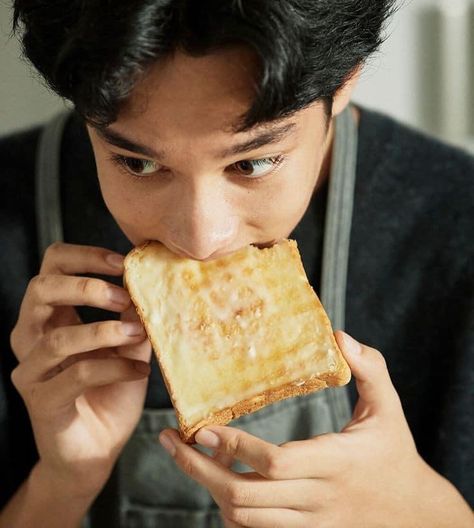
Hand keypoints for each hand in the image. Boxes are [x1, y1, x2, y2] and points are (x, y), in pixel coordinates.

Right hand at [10, 242, 150, 497]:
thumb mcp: (129, 345)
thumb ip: (134, 316)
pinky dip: (115, 369)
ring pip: (58, 338)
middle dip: (87, 286)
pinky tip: (140, 372)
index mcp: (53, 316)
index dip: (84, 256)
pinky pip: (77, 375)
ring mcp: (32, 370)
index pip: (52, 266)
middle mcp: (33, 337)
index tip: (122, 262)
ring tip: (138, 334)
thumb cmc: (112, 391)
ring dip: (105, 331)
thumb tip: (151, 283)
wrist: (97, 449)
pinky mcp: (41, 400)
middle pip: (41, 289)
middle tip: (124, 296)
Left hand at [159, 331, 469, 527]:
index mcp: (336, 461)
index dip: (234, 448)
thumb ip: (370, 369)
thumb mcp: (389, 408)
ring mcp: (310, 524)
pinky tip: (219, 482)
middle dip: (200, 471)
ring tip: (189, 456)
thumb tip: (339, 336)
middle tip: (171, 442)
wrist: (413, 514)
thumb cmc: (396, 453)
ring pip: (245, 519)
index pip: (276, 462)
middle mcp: (318, 497)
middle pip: (246, 496)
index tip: (203, 427)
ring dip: (211, 490)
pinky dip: (231, 512)